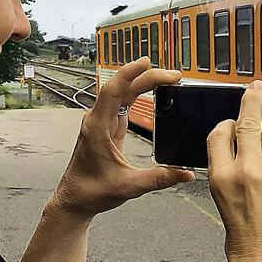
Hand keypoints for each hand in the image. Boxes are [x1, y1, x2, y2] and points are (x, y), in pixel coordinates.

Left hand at [51, 58, 192, 217]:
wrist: (74, 199)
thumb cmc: (92, 192)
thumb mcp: (129, 187)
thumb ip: (159, 179)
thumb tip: (186, 174)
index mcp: (97, 128)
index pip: (113, 91)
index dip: (129, 73)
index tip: (147, 62)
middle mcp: (97, 121)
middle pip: (122, 88)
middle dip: (147, 77)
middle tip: (175, 76)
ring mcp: (102, 123)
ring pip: (123, 94)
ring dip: (143, 83)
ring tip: (168, 79)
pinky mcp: (107, 129)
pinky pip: (123, 104)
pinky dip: (138, 94)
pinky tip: (151, 90)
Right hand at [207, 81, 261, 261]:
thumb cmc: (244, 241)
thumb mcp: (224, 202)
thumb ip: (232, 173)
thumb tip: (243, 150)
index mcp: (221, 176)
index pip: (220, 133)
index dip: (229, 121)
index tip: (235, 117)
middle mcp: (246, 170)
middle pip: (249, 121)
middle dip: (253, 98)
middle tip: (258, 87)